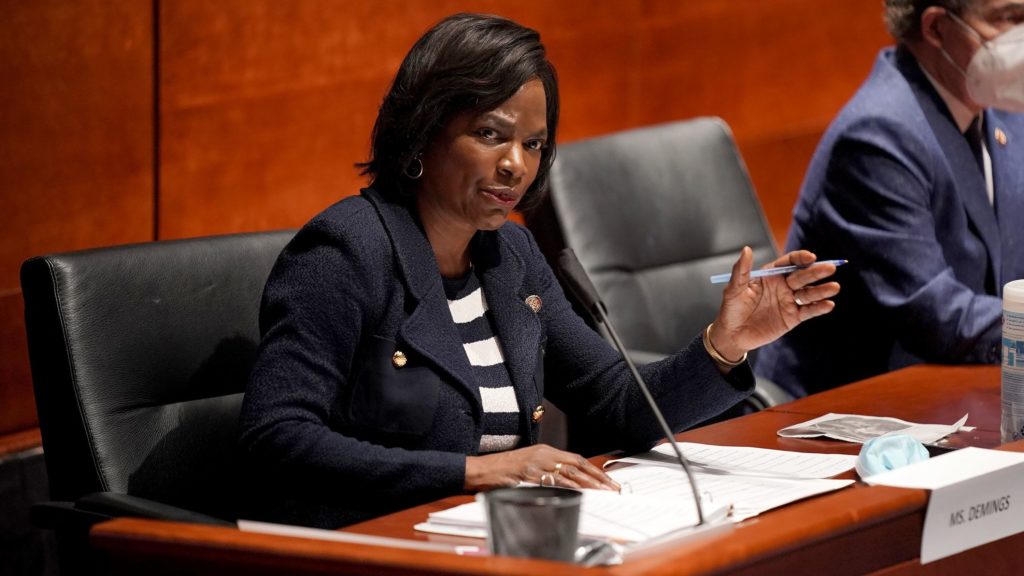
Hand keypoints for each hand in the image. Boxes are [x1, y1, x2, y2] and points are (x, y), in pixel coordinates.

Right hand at [464, 444, 619, 491]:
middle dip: (597, 478)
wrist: (480, 470)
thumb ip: (548, 469)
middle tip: (612, 489)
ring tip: (602, 494)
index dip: (594, 470)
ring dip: (587, 485)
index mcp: (545, 451)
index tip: (608, 481)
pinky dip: (565, 490)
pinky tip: (577, 496)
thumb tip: (571, 482)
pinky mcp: (526, 477)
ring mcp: (534, 466)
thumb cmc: (504, 470)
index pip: (576, 459)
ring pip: (567, 475)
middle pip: (576, 466)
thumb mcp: (529, 464)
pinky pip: (550, 484)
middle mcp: (542, 456)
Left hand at [709, 246, 839, 361]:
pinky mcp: (793, 318)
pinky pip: (808, 311)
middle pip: (803, 276)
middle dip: (816, 272)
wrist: (732, 335)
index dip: (800, 258)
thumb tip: (746, 249)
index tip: (810, 257)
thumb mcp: (734, 289)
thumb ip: (741, 270)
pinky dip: (819, 308)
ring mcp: (789, 301)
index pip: (789, 262)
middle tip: (830, 267)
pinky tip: (828, 304)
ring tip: (834, 287)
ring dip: (821, 290)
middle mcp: (783, 286)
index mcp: (770, 275)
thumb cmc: (731, 309)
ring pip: (809, 293)